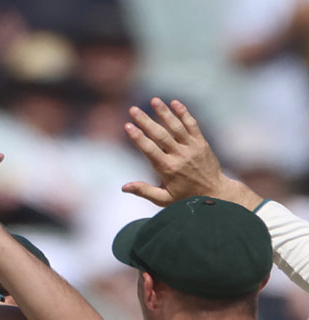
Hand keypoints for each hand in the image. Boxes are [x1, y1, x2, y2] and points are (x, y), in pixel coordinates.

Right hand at [121, 98, 260, 209]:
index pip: (149, 149)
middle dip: (146, 121)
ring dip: (164, 112)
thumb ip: (144, 191)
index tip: (127, 126)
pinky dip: (184, 113)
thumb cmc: (186, 198)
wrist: (215, 192)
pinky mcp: (201, 142)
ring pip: (176, 126)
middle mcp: (179, 155)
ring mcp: (192, 147)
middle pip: (160, 134)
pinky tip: (174, 103)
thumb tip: (124, 187)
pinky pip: (192, 124)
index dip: (138, 137)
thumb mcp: (163, 199)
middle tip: (133, 109)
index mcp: (167, 169)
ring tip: (153, 100)